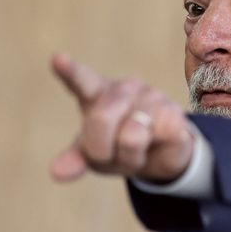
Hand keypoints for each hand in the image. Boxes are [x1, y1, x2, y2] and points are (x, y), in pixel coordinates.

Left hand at [50, 54, 194, 182]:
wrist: (160, 153)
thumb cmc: (118, 147)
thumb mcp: (94, 155)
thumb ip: (76, 159)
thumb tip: (57, 172)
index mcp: (95, 95)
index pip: (81, 80)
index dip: (70, 71)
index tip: (58, 59)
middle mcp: (123, 90)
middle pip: (102, 118)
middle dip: (102, 149)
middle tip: (111, 154)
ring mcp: (150, 97)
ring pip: (132, 136)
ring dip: (131, 156)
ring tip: (137, 148)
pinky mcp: (173, 112)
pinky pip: (159, 137)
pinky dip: (155, 149)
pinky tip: (159, 141)